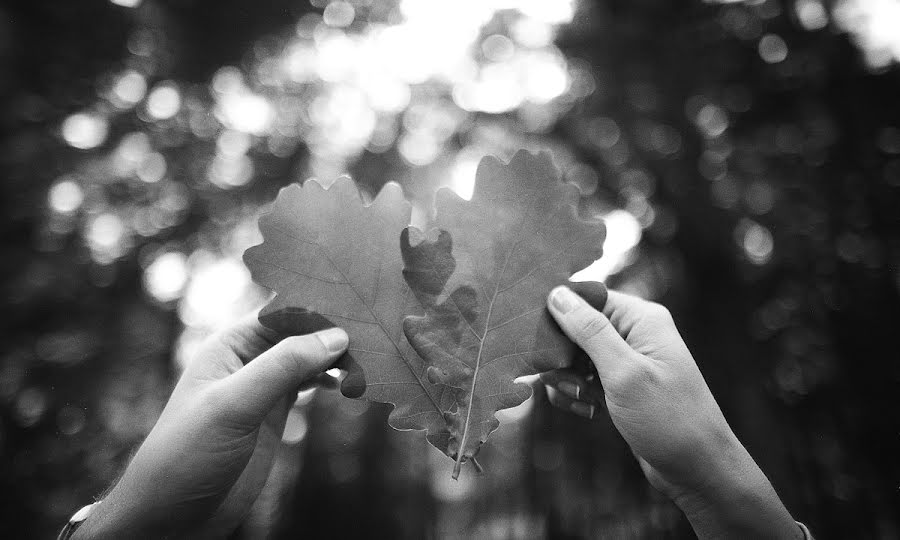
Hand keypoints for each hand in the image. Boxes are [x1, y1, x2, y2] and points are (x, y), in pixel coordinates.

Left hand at [74, 315, 348, 538]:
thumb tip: (335, 336)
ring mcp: (264, 386)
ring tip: (372, 359)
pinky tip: (352, 383)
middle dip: (337, 330)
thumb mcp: (234, 405)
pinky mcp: (275, 413)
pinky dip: (334, 380)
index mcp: (231, 344)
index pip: (284, 310)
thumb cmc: (187, 454)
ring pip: (311, 357)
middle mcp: (249, 358)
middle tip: (378, 332)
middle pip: (302, 331)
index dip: (321, 306)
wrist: (172, 516)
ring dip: (339, 356)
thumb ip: (282, 366)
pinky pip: (312, 383)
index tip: (361, 306)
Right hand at [544, 287, 801, 539]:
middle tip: (569, 383)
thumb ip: (590, 331)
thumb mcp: (624, 373)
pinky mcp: (619, 384)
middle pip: (575, 326)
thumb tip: (557, 294)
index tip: (539, 341)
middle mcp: (634, 333)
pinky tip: (586, 410)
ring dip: (566, 378)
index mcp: (641, 318)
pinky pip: (582, 377)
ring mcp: (627, 360)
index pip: (586, 296)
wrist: (698, 469)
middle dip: (562, 355)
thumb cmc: (669, 419)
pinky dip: (575, 392)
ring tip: (583, 400)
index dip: (559, 314)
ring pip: (574, 355)